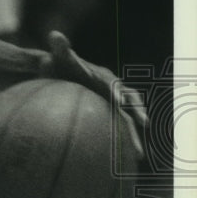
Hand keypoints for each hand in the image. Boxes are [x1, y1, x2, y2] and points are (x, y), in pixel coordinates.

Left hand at [43, 31, 147, 157]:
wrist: (58, 74)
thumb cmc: (56, 67)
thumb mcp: (56, 58)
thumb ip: (59, 49)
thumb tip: (54, 35)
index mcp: (104, 78)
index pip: (116, 87)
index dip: (121, 94)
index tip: (125, 105)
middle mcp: (112, 90)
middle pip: (129, 105)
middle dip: (137, 116)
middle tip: (143, 128)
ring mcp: (110, 103)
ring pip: (126, 120)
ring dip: (132, 136)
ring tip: (138, 156)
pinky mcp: (106, 113)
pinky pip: (116, 128)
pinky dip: (120, 142)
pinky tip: (120, 162)